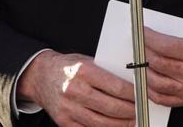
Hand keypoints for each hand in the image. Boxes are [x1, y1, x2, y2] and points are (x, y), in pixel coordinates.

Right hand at [16, 50, 135, 125]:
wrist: (40, 76)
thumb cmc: (67, 67)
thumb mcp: (86, 61)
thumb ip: (105, 72)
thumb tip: (131, 85)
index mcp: (83, 71)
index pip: (116, 87)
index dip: (133, 94)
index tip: (143, 95)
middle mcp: (74, 90)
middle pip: (111, 107)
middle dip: (131, 111)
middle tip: (140, 110)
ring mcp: (68, 108)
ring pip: (102, 123)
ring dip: (121, 124)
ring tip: (132, 120)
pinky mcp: (64, 122)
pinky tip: (114, 126)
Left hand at [143, 21, 182, 107]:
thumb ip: (178, 27)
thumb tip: (156, 27)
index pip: (164, 46)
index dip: (148, 37)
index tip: (141, 31)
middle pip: (157, 63)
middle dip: (143, 51)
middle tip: (138, 44)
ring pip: (156, 83)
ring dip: (143, 71)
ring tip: (140, 60)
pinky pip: (163, 99)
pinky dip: (150, 90)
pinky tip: (146, 80)